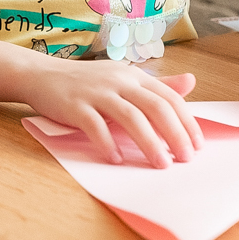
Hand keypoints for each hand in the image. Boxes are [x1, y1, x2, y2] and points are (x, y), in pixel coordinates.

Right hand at [20, 57, 203, 166]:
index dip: (186, 122)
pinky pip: (95, 126)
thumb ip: (156, 84)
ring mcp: (96, 92)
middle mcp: (118, 81)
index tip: (197, 146)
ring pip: (130, 117)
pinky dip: (108, 144)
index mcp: (133, 75)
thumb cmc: (86, 82)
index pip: (169, 97)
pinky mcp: (75, 106)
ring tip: (160, 164)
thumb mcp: (123, 78)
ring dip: (149, 143)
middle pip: (155, 107)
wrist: (41, 75)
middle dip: (175, 135)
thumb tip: (191, 82)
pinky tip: (116, 159)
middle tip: (185, 159)